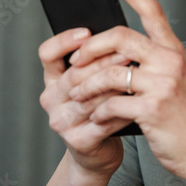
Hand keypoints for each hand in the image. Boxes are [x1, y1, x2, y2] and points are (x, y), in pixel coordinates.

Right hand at [38, 27, 135, 178]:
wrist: (98, 154)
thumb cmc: (99, 112)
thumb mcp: (91, 85)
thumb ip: (94, 64)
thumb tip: (119, 36)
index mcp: (52, 81)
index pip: (47, 54)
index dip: (64, 41)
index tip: (87, 32)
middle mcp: (51, 100)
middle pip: (74, 75)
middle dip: (103, 62)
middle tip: (128, 51)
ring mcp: (62, 122)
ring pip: (90, 97)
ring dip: (115, 85)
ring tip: (137, 74)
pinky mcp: (77, 141)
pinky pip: (103, 120)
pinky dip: (122, 108)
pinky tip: (138, 100)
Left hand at [66, 0, 185, 181]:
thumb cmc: (181, 117)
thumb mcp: (171, 82)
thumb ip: (148, 64)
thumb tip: (110, 52)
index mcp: (172, 51)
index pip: (152, 10)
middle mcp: (170, 61)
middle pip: (120, 36)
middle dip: (90, 48)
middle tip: (75, 61)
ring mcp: (162, 84)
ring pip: (110, 72)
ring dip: (86, 86)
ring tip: (77, 96)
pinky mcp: (152, 109)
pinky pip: (112, 103)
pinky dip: (98, 112)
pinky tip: (97, 118)